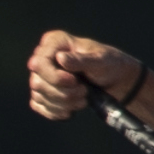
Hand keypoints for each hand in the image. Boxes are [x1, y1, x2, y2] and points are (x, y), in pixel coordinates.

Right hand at [26, 31, 140, 119]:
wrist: (116, 82)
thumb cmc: (109, 65)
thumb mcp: (100, 61)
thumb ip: (81, 60)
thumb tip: (60, 58)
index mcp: (55, 42)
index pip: (39, 63)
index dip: (54, 77)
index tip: (75, 81)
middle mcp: (44, 57)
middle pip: (37, 82)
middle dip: (63, 93)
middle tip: (84, 91)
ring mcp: (41, 75)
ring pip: (38, 96)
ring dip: (63, 103)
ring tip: (82, 99)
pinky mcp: (42, 92)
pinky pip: (38, 106)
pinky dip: (55, 111)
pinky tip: (70, 110)